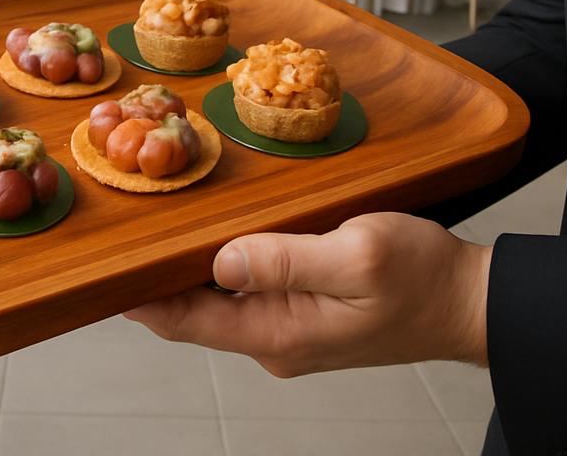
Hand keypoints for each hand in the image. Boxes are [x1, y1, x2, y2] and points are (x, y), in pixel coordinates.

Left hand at [124, 212, 490, 376]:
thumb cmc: (421, 277)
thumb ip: (286, 259)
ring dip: (187, 268)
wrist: (467, 299)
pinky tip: (208, 236)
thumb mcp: (356, 255)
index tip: (99, 273)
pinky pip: (247, 288)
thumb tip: (222, 261)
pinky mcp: (302, 309)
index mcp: (281, 332)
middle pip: (195, 311)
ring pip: (218, 299)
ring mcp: (288, 326)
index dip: (140, 298)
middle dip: (156, 277)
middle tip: (119, 234)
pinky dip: (220, 264)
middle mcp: (275, 338)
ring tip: (151, 229)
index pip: (188, 321)